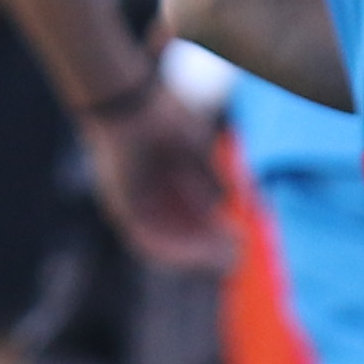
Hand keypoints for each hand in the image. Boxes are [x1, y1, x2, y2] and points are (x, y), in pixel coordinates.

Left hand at [86, 89, 231, 272]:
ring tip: (226, 262)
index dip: (217, 233)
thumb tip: (232, 201)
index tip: (242, 239)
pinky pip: (150, 242)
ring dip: (198, 257)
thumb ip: (208, 181)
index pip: (191, 219)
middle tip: (239, 257)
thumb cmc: (164, 116)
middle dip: (211, 250)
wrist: (131, 101)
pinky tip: (201, 257)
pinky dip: (177, 253)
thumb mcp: (196, 152)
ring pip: (167, 245)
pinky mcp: (121, 211)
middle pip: (181, 236)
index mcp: (163, 184)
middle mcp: (146, 200)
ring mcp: (131, 207)